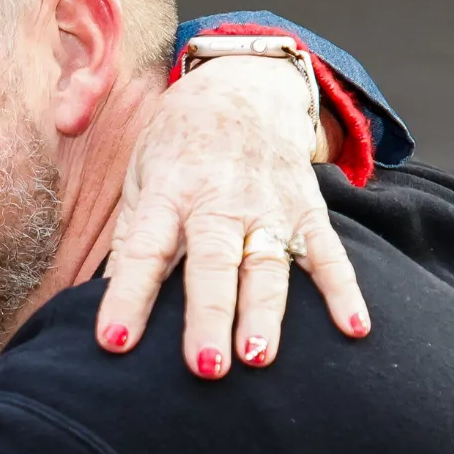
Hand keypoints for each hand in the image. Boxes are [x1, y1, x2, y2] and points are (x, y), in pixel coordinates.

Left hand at [97, 55, 369, 377]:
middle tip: (204, 367)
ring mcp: (269, 205)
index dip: (128, 297)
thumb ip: (131, 240)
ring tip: (259, 358)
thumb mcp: (141, 178)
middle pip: (212, 263)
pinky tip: (352, 328)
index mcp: (169, 193)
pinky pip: (329, 253)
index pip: (144, 251)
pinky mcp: (308, 208)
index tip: (114, 341)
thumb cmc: (178, 144)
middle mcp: (219, 201)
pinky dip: (343, 290)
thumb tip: (102, 299)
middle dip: (208, 315)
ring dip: (265, 313)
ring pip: (268, 265)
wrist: (243, 86)